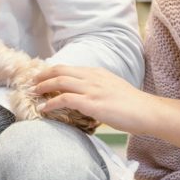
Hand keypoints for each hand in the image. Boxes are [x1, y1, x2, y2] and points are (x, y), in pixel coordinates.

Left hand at [34, 64, 158, 133]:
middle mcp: (92, 77)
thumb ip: (98, 90)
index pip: (69, 68)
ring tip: (33, 94)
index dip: (52, 71)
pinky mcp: (92, 103)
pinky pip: (65, 99)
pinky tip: (44, 109)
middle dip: (43, 76)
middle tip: (32, 82)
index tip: (42, 77)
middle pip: (60, 71)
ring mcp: (92, 89)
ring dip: (43, 87)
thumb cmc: (133, 106)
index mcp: (97, 73)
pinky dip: (51, 103)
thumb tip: (86, 98)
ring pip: (59, 82)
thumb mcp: (113, 90)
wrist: (148, 112)